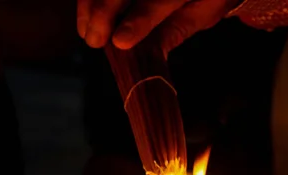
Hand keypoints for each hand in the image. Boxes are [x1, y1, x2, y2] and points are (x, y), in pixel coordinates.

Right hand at [78, 0, 240, 53]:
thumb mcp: (202, 13)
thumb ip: (175, 30)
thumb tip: (148, 56)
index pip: (159, 0)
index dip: (139, 20)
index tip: (119, 42)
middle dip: (102, 11)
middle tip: (94, 41)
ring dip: (89, 3)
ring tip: (87, 31)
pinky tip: (85, 15)